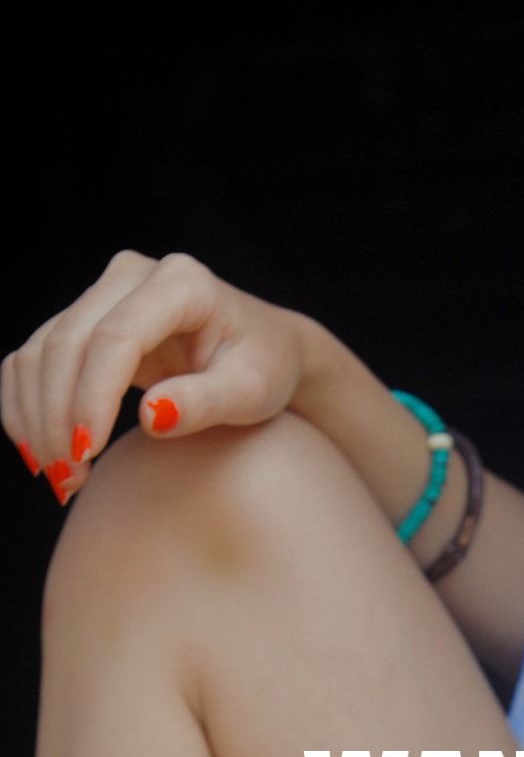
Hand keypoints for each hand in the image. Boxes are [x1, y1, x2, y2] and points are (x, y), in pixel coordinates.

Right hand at [1, 249, 305, 504]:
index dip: (92, 396)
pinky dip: (27, 406)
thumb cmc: (264, 370)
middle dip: (58, 416)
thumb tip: (151, 417)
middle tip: (67, 480)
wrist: (264, 351)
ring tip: (60, 478)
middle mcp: (134, 275)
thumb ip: (206, 403)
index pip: (116, 338)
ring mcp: (104, 291)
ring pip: (41, 351)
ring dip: (37, 417)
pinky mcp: (85, 317)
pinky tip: (40, 452)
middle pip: (68, 343)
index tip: (87, 454)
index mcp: (183, 284)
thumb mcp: (252, 393)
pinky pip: (35, 359)